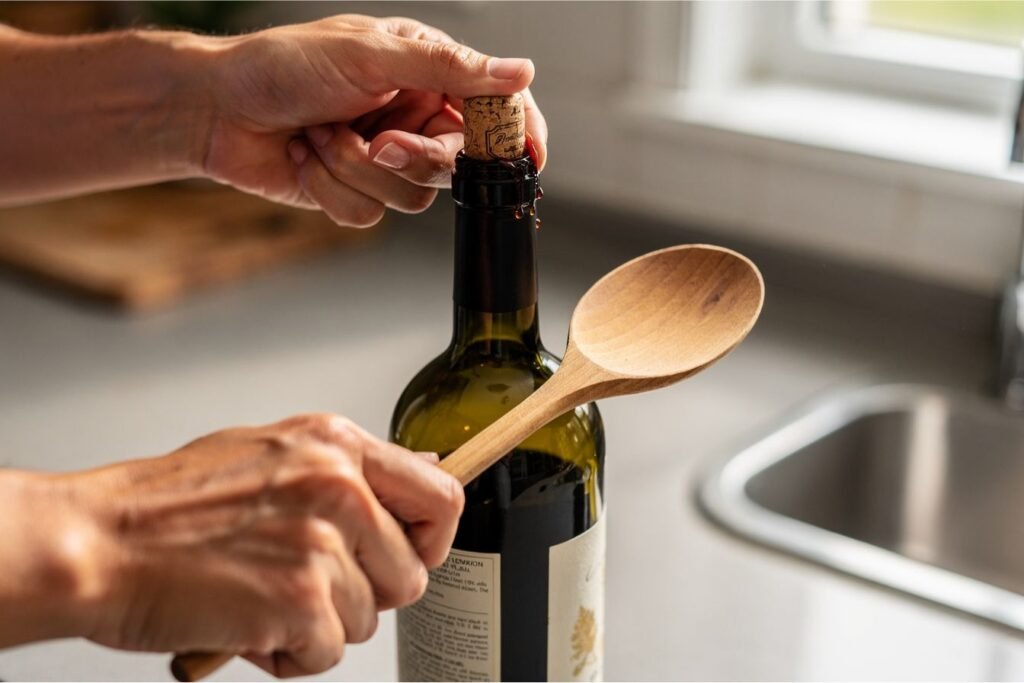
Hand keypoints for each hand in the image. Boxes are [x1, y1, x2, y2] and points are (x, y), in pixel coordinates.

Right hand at [6, 414, 461, 676]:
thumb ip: (345, 470)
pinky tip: (250, 625)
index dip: (429, 541)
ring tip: (264, 599)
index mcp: (337, 446)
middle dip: (365, 595)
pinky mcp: (299, 600)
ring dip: (319, 625)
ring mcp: (322, 543)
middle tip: (310, 589)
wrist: (98, 543)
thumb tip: (417, 478)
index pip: (441, 497)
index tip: (403, 557)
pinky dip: (289, 655)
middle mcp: (339, 486)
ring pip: (367, 619)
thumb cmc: (170, 507)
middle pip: (410, 573)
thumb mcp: (272, 454)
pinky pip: (327, 653)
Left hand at [203, 14, 548, 226]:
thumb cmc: (285, 65)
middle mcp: (413, 117)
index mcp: (427, 73)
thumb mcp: (370, 54)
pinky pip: (371, 215)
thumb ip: (449, 68)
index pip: (494, 107)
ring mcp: (385, 158)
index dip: (517, 133)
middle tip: (378, 140)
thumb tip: (520, 72)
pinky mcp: (356, 191)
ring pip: (412, 196)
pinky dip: (333, 189)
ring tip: (322, 135)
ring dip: (357, 168)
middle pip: (455, 165)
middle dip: (412, 158)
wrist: (217, 109)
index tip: (529, 157)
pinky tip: (309, 158)